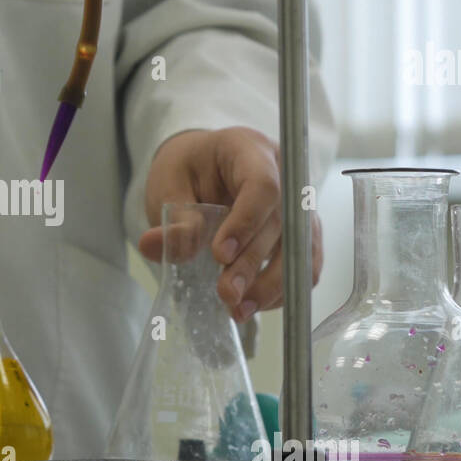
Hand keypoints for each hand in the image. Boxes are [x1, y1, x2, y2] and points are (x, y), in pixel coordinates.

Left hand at [138, 127, 322, 321]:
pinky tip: (254, 304)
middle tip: (226, 293)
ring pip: (300, 248)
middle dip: (252, 263)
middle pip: (282, 222)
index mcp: (250, 150)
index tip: (219, 254)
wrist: (202, 171)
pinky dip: (283, 289)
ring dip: (273, 284)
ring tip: (239, 309)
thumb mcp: (169, 185)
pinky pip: (305, 265)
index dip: (246, 222)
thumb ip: (172, 217)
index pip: (263, 184)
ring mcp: (299, 205)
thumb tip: (155, 245)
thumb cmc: (188, 171)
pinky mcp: (302, 233)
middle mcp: (285, 174)